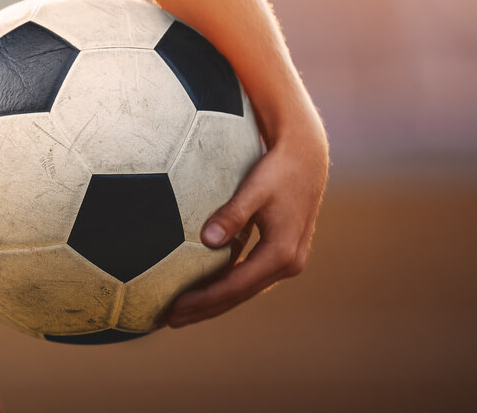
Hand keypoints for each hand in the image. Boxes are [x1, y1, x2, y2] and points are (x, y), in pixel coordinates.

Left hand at [163, 118, 328, 327]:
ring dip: (215, 302)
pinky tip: (205, 289)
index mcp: (281, 252)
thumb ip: (232, 215)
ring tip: (183, 312)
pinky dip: (227, 285)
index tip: (175, 307)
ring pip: (245, 289)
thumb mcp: (254, 189)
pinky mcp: (282, 253)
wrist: (306, 156)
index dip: (203, 299)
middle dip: (205, 309)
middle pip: (239, 295)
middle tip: (170, 320)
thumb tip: (206, 240)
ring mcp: (288, 260)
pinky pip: (249, 277)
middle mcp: (289, 263)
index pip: (235, 286)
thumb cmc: (277, 169)